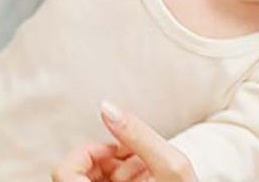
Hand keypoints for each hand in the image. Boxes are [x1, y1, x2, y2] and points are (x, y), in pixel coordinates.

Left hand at [52, 101, 197, 181]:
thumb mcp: (169, 163)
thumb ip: (137, 134)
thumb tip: (107, 107)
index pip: (64, 173)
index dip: (87, 152)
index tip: (114, 148)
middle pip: (78, 174)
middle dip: (108, 158)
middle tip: (135, 156)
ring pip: (92, 179)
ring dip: (118, 167)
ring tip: (145, 168)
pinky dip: (123, 177)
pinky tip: (144, 177)